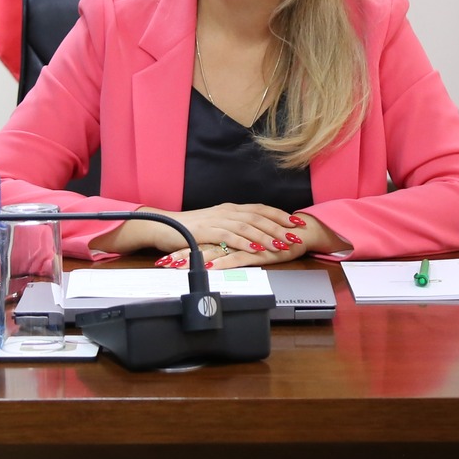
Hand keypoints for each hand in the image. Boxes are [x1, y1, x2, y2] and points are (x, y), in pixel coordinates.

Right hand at [107, 204, 311, 268]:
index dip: (279, 214)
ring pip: (247, 226)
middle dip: (279, 226)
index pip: (259, 209)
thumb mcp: (213, 226)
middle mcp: (225, 211)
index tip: (296, 221)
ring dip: (266, 236)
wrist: (162, 226)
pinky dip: (246, 243)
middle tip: (296, 235)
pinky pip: (230, 237)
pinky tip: (257, 250)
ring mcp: (216, 220)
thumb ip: (231, 228)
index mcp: (229, 208)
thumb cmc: (187, 229)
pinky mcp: (207, 232)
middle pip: (258, 216)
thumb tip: (250, 234)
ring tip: (282, 244)